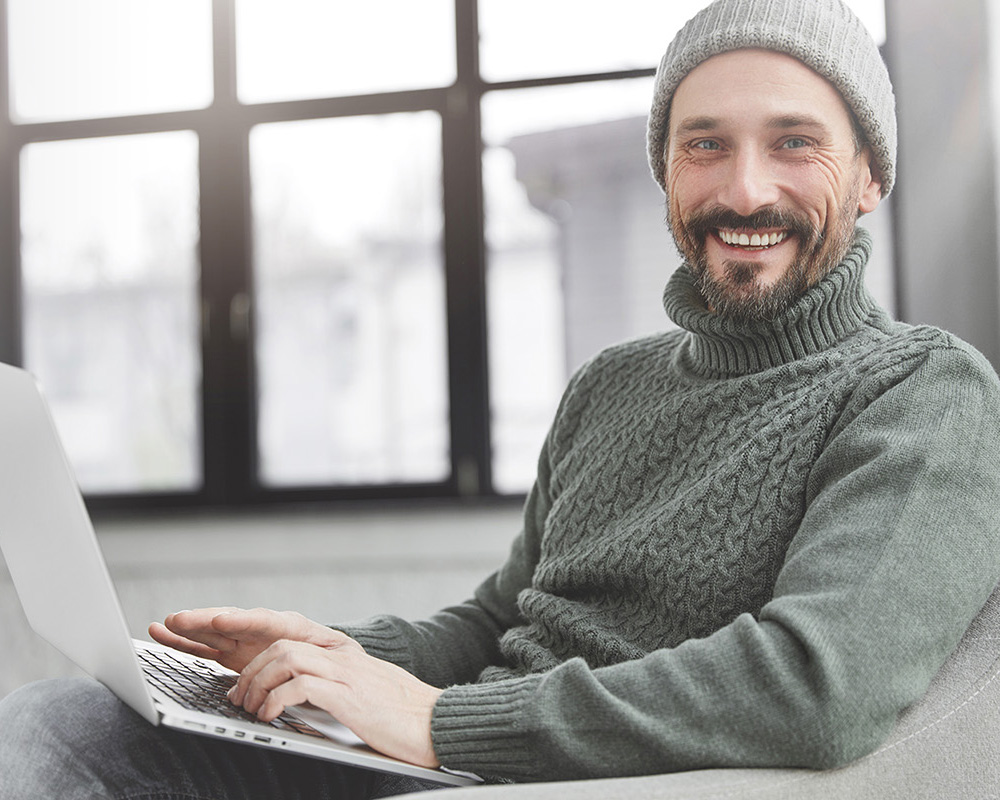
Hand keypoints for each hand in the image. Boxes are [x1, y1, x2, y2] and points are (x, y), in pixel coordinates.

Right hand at [148, 607, 345, 672]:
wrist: (331, 664)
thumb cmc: (337, 660)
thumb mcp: (342, 657)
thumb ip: (330, 657)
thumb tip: (325, 660)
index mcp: (291, 627)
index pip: (265, 621)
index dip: (243, 620)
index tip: (222, 619)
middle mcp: (262, 631)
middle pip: (230, 623)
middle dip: (204, 621)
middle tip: (179, 619)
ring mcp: (244, 642)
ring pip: (211, 632)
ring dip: (187, 629)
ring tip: (163, 625)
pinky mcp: (231, 654)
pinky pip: (203, 647)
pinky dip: (183, 642)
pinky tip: (161, 633)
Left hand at [229, 639, 442, 768]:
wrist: (439, 723)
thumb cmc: (406, 718)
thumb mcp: (368, 696)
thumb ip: (341, 691)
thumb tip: (308, 704)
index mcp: (347, 657)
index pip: (293, 643)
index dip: (261, 663)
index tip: (246, 687)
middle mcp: (344, 659)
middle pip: (282, 647)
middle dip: (252, 673)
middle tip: (239, 699)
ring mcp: (346, 674)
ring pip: (285, 660)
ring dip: (259, 684)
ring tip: (251, 708)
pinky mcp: (348, 696)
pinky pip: (299, 686)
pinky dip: (275, 700)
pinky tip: (271, 715)